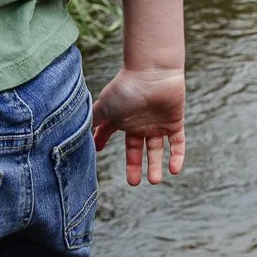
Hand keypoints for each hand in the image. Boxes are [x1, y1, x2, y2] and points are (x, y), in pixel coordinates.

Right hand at [92, 67, 186, 185]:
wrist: (153, 73)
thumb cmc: (126, 88)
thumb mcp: (104, 107)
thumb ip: (94, 122)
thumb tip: (78, 136)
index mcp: (121, 118)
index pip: (109, 132)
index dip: (102, 140)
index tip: (98, 150)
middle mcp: (138, 122)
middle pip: (136, 148)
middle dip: (134, 166)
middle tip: (133, 183)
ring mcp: (157, 123)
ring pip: (156, 149)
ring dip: (156, 165)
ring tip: (155, 180)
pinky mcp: (174, 123)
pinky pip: (178, 143)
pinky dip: (177, 156)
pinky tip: (174, 170)